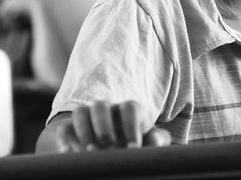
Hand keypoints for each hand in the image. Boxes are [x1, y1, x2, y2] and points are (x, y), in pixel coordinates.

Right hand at [54, 100, 170, 151]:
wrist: (117, 150)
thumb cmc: (139, 145)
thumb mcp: (152, 142)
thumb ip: (158, 139)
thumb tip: (154, 140)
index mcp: (130, 110)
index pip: (130, 108)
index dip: (131, 126)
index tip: (133, 149)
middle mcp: (108, 109)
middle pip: (101, 105)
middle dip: (104, 127)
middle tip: (109, 148)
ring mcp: (88, 118)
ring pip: (80, 112)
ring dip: (84, 131)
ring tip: (90, 153)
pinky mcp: (71, 130)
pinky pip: (64, 128)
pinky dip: (64, 140)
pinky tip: (69, 154)